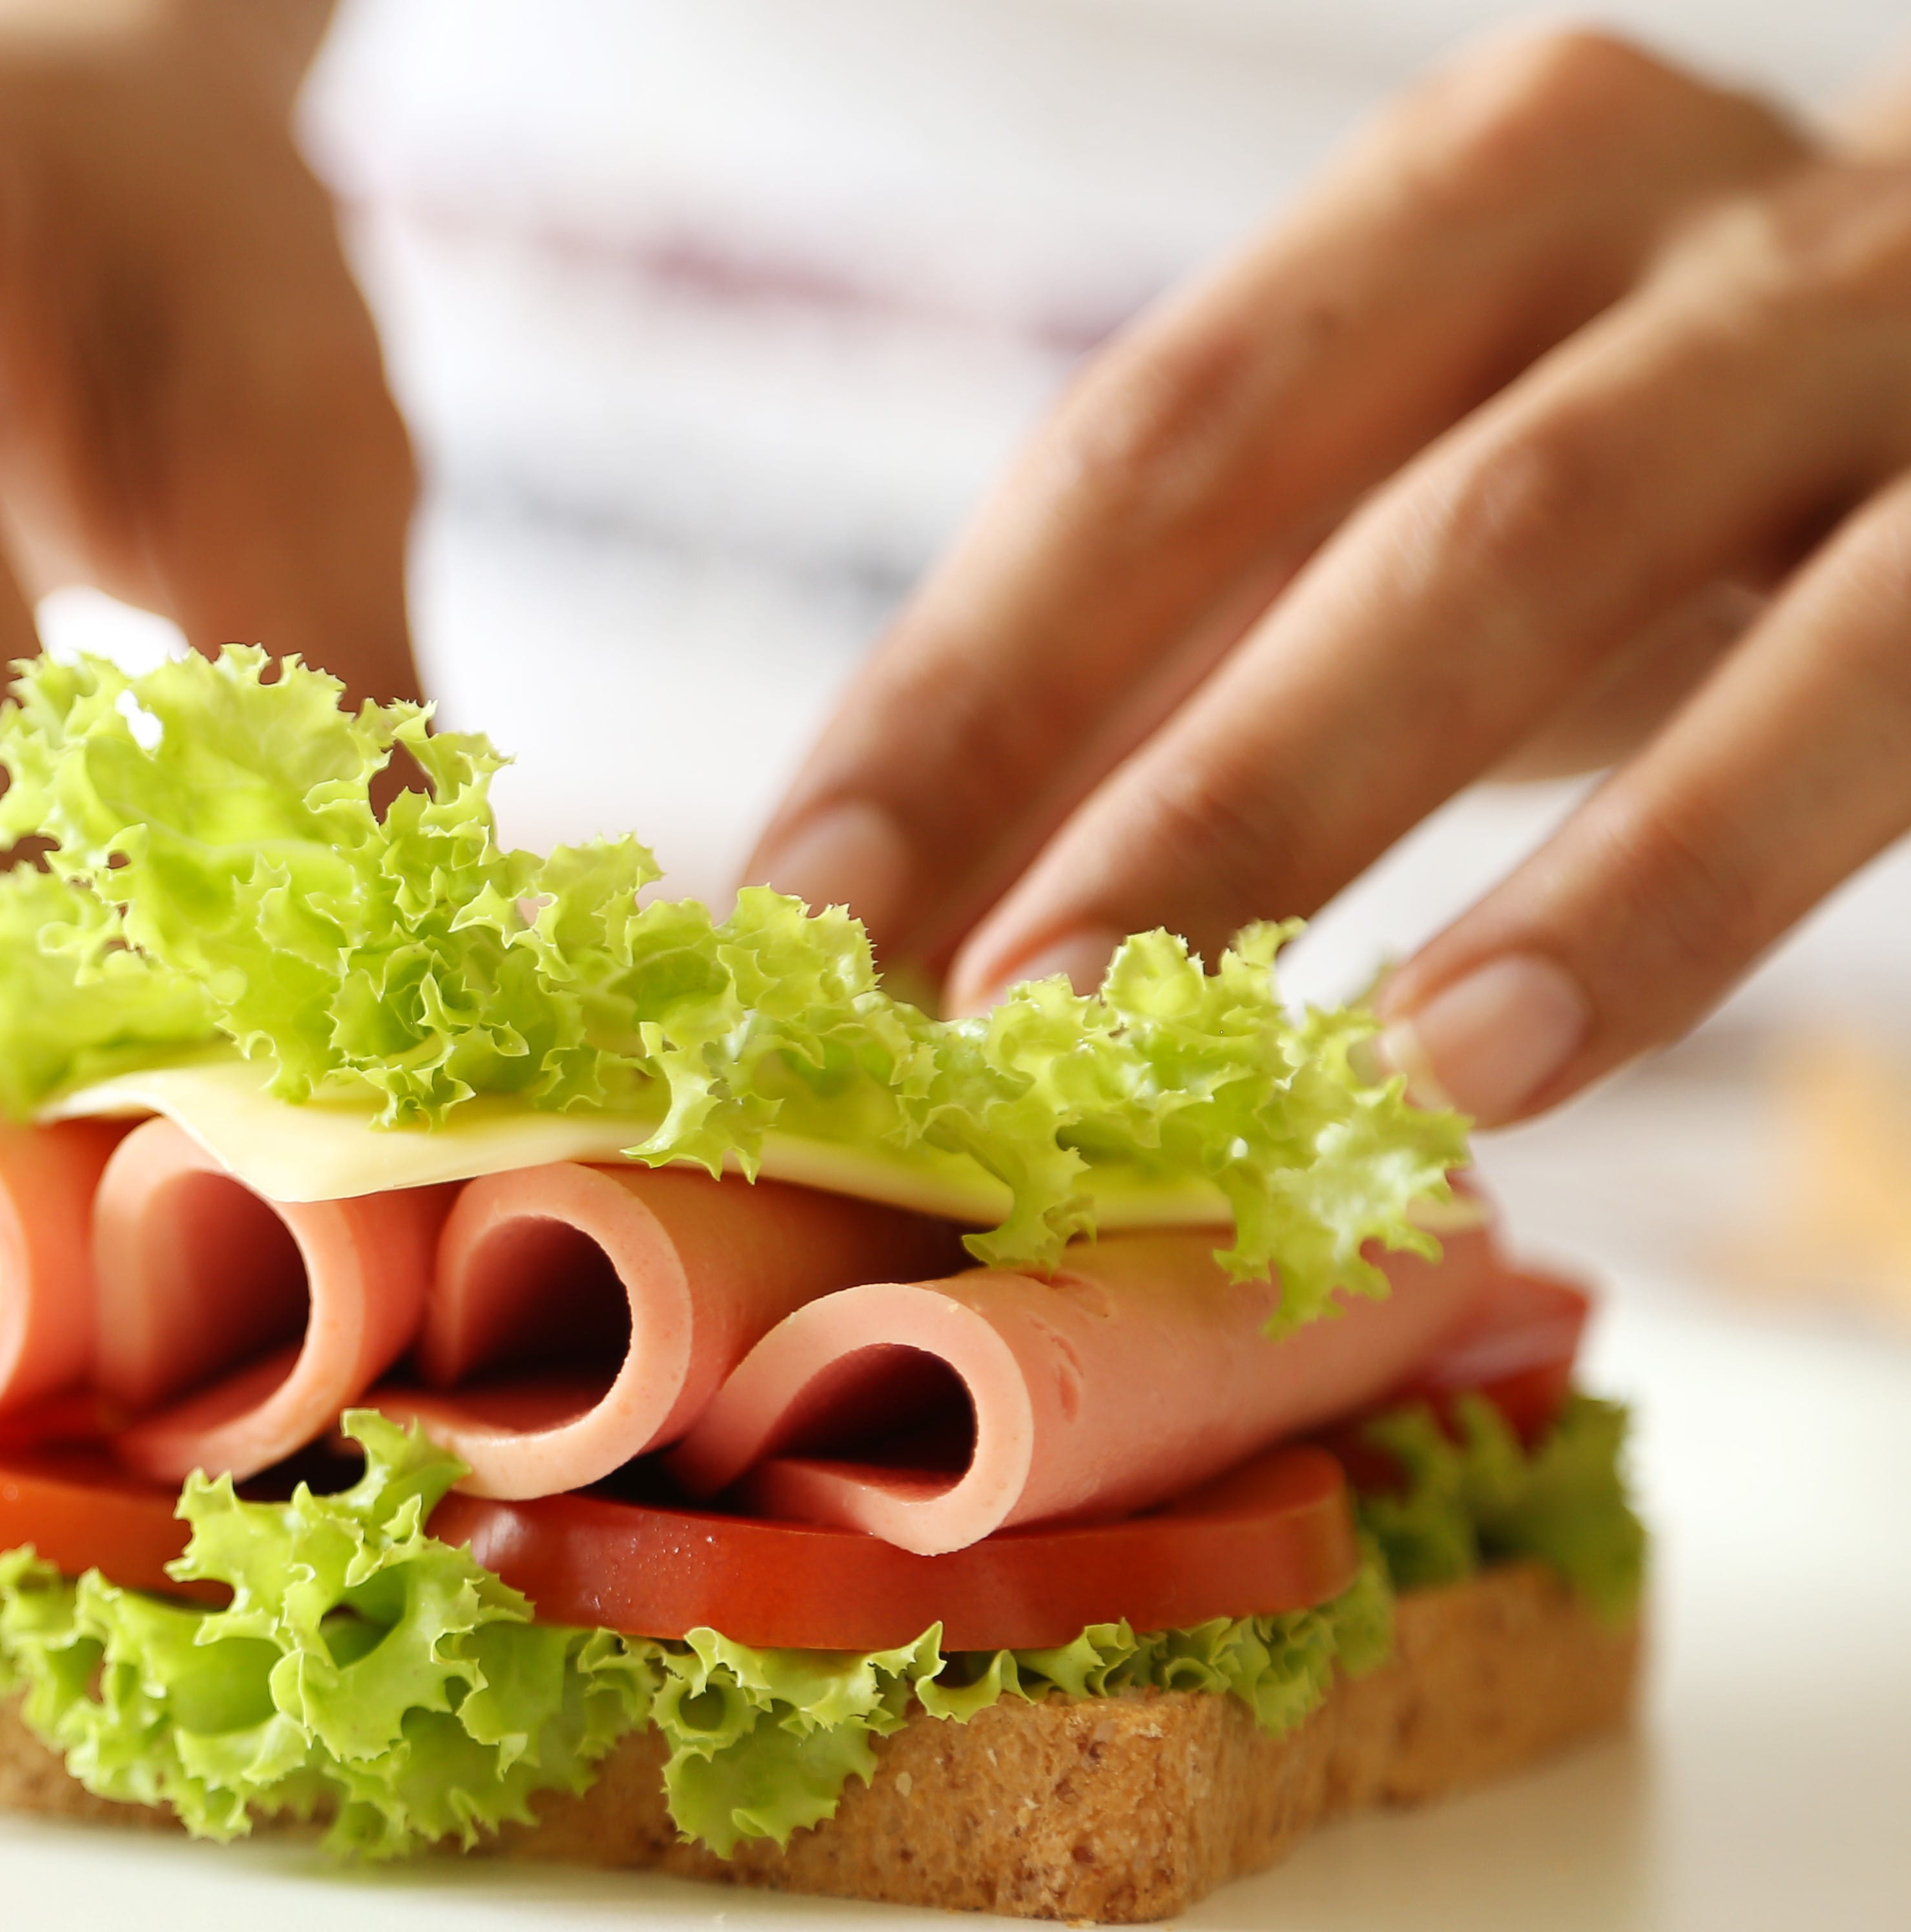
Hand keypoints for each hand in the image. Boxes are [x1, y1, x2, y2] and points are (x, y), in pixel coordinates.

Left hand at [747, 26, 1910, 1128]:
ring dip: (1330, 814)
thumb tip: (897, 909)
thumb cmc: (1704, 485)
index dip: (957, 685)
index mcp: (1469, 200)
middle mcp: (1667, 217)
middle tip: (975, 1014)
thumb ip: (1212, 667)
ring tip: (1179, 1063)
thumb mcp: (1451, 521)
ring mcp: (1876, 337)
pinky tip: (1491, 1059)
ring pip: (1555, 556)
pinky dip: (1657, 890)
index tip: (796, 901)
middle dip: (1131, 770)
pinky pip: (1849, 697)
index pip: (1144, 448)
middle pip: (1323, 490)